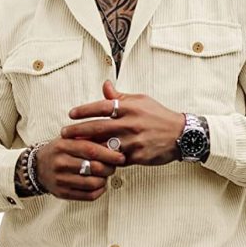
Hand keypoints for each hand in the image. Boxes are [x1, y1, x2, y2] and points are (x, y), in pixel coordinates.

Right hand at [36, 135, 125, 200]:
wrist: (37, 167)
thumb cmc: (59, 151)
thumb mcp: (70, 139)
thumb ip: (90, 139)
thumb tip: (114, 144)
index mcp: (63, 146)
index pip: (91, 150)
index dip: (109, 154)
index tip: (121, 157)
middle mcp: (61, 163)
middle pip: (95, 168)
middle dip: (110, 168)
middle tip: (114, 166)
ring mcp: (61, 180)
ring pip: (93, 183)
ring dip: (105, 180)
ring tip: (105, 175)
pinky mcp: (63, 193)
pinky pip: (88, 196)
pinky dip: (100, 191)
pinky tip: (100, 184)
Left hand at [61, 81, 184, 166]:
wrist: (182, 135)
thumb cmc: (158, 116)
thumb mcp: (141, 101)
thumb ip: (120, 97)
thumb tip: (105, 85)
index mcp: (131, 107)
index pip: (102, 106)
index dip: (84, 110)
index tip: (71, 114)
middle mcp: (131, 123)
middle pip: (99, 127)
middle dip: (78, 131)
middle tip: (63, 133)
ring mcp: (135, 141)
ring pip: (106, 146)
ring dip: (88, 148)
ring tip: (73, 149)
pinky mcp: (139, 156)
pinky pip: (117, 160)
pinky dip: (105, 161)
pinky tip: (93, 161)